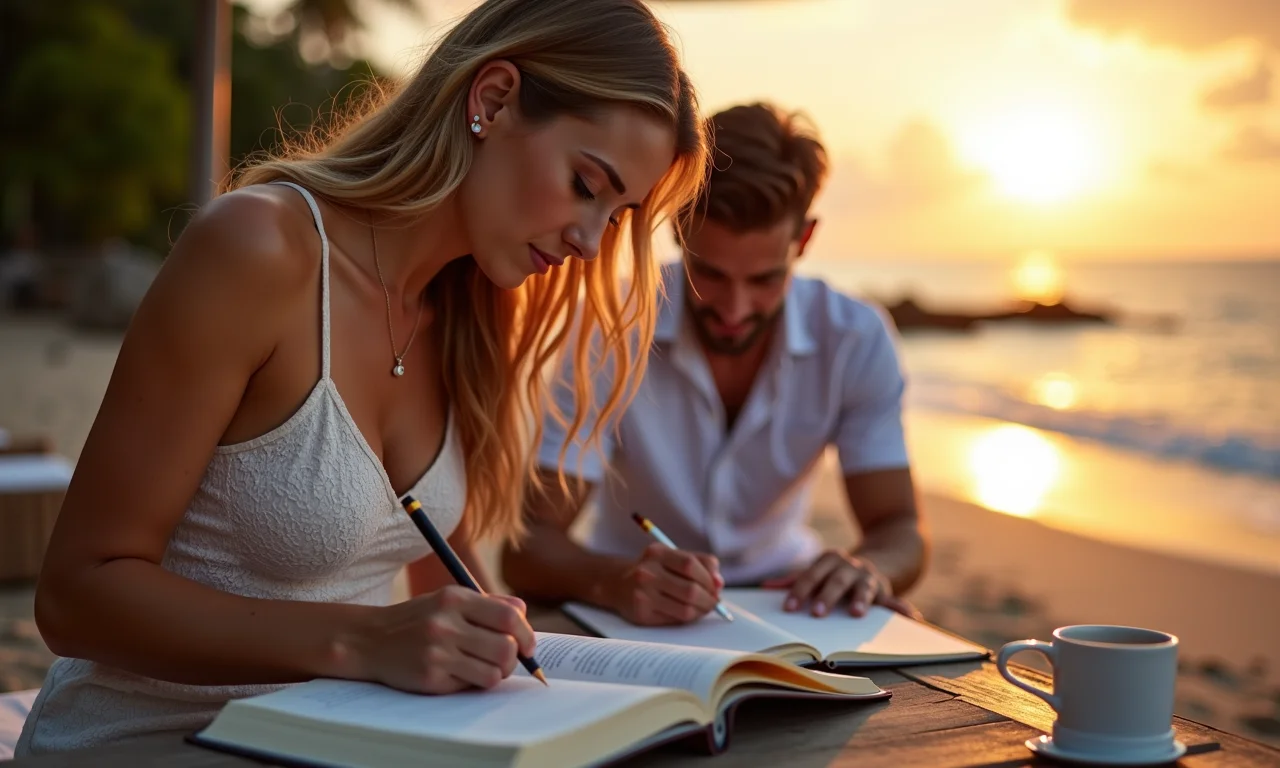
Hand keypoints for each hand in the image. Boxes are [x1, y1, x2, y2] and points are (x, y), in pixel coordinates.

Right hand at [355, 585, 535, 693]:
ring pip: (493, 673)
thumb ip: (487, 603)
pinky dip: (474, 682)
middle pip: (505, 648)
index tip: (528, 645)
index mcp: (455, 599)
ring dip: (497, 674)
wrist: (369, 639)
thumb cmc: (418, 619)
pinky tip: (461, 673)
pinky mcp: (430, 678)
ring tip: (485, 668)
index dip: (526, 634)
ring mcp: (437, 652)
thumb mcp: (448, 599)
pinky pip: (471, 685)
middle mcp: (446, 624)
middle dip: (514, 659)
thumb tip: (523, 612)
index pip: (509, 617)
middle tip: (506, 660)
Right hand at [608, 543, 723, 625]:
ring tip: (704, 607)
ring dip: (702, 611)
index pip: (691, 565)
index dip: (709, 578)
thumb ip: (700, 563)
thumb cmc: (655, 569)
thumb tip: (719, 582)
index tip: (717, 585)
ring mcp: (642, 594)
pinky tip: (688, 612)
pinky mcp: (641, 614)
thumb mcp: (672, 556)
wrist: (618, 584)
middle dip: (709, 598)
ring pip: (686, 609)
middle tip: (714, 601)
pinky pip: (675, 620)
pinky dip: (688, 618)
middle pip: (691, 590)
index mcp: (657, 552)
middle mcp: (647, 572)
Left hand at [762, 550, 921, 619]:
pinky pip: (896, 600)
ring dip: (861, 599)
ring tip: (857, 613)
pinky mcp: (887, 591)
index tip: (789, 607)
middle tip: (817, 613)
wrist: (880, 559)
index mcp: (830, 561)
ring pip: (865, 588)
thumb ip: (795, 580)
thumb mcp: (818, 571)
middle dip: (827, 596)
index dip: (799, 590)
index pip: (811, 575)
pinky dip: (903, 608)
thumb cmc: (837, 572)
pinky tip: (912, 617)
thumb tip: (765, 587)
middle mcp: (850, 567)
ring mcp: (869, 578)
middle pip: (836, 580)